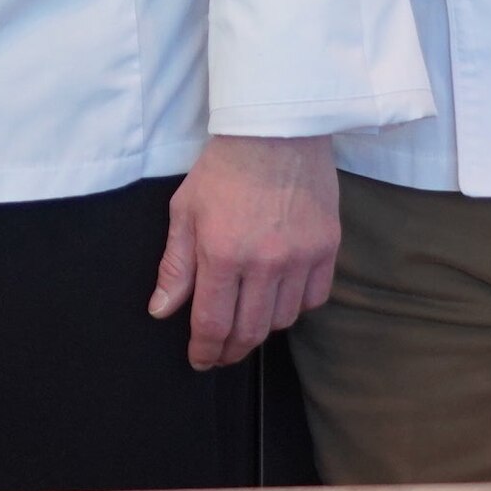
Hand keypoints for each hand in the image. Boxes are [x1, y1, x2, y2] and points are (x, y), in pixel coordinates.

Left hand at [151, 131, 338, 372]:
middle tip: (221, 353)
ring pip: (282, 319)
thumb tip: (162, 311)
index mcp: (222, 254)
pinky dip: (296, 305)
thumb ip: (175, 266)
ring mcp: (301, 257)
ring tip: (248, 320)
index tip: (200, 360)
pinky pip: (314, 298)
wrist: (276, 130)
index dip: (205, 350)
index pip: (213, 323)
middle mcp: (264, 263)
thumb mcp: (185, 211)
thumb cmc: (224, 167)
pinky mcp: (328, 248)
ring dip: (262, 328)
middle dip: (231, 349)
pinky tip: (280, 297)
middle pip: (250, 331)